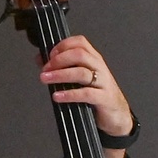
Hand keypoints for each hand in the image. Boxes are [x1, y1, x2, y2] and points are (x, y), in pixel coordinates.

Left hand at [39, 35, 132, 157]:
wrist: (117, 115)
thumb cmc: (97, 95)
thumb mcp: (79, 80)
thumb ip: (61, 68)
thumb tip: (40, 59)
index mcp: (94, 59)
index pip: (80, 42)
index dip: (63, 45)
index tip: (49, 54)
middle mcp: (99, 67)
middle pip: (79, 54)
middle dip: (59, 59)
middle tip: (45, 69)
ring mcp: (103, 82)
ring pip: (81, 72)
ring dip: (60, 74)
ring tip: (45, 79)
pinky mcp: (104, 98)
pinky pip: (86, 93)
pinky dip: (69, 94)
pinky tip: (57, 96)